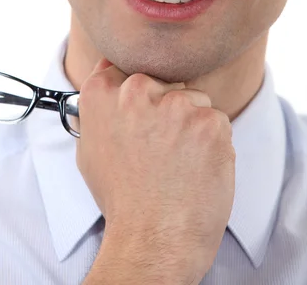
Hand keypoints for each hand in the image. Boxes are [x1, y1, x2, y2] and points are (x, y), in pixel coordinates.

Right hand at [76, 57, 235, 282]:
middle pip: (164, 82)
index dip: (139, 95)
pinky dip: (212, 142)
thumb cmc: (122, 198)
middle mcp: (136, 90)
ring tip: (178, 162)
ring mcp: (175, 104)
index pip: (126, 68)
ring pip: (193, 100)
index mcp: (102, 92)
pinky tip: (197, 167)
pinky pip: (216, 120)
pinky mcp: (209, 121)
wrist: (153, 239)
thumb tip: (108, 73)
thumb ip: (100, 105)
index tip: (143, 115)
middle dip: (167, 108)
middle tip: (160, 147)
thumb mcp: (90, 147)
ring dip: (191, 124)